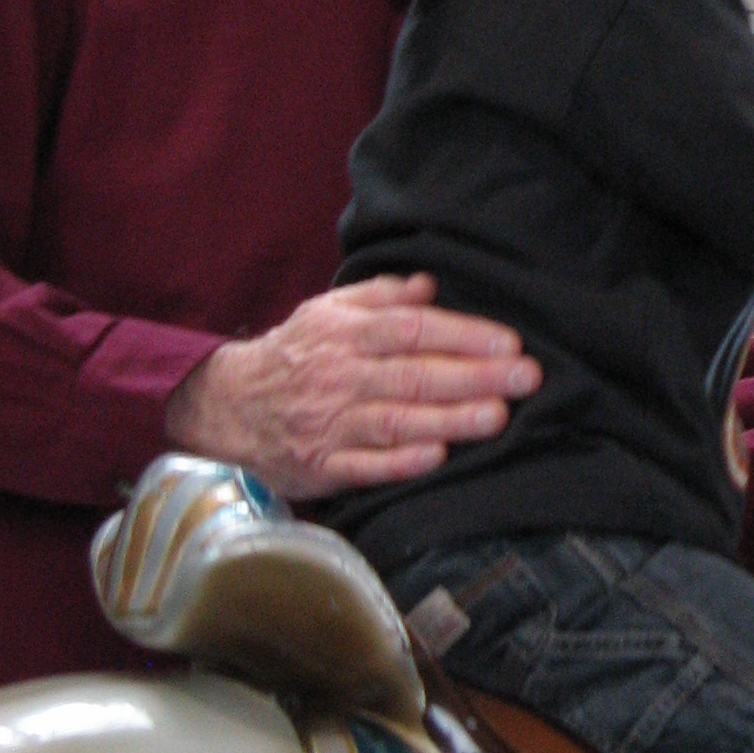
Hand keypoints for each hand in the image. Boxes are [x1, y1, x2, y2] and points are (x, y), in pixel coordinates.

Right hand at [165, 274, 539, 501]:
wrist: (230, 405)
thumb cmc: (297, 354)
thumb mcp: (329, 311)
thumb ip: (381, 296)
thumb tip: (429, 285)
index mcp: (346, 334)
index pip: (412, 330)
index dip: (463, 335)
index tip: (509, 342)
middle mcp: (340, 377)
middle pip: (414, 375)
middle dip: (473, 376)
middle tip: (523, 378)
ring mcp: (330, 424)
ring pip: (396, 421)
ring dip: (449, 420)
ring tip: (497, 417)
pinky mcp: (321, 466)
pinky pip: (364, 466)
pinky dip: (400, 462)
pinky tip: (437, 456)